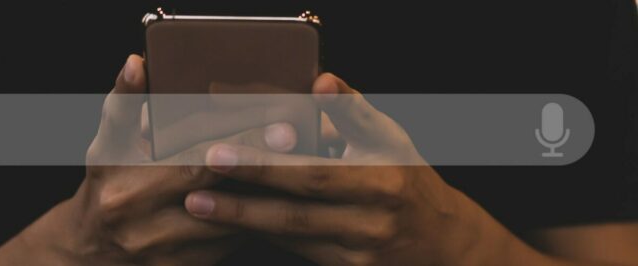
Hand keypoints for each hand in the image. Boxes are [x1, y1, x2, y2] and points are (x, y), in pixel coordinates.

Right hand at [0, 55, 303, 265]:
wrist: (95, 252)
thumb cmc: (107, 185)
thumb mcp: (107, 143)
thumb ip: (125, 102)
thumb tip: (138, 63)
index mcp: (129, 186)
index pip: (196, 160)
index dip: (242, 142)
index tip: (282, 126)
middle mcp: (148, 225)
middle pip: (222, 191)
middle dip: (265, 167)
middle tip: (304, 143)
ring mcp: (169, 253)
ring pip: (234, 223)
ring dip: (269, 195)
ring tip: (304, 167)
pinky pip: (233, 244)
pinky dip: (258, 219)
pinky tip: (281, 198)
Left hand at [182, 73, 505, 264]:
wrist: (439, 242)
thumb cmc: (406, 177)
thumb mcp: (389, 138)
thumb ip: (351, 110)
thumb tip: (319, 80)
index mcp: (382, 180)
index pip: (316, 172)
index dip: (268, 164)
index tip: (224, 151)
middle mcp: (371, 220)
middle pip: (297, 211)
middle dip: (243, 197)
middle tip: (199, 179)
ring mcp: (359, 253)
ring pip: (291, 235)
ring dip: (243, 219)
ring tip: (198, 205)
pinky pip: (296, 251)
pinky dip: (261, 235)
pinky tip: (230, 223)